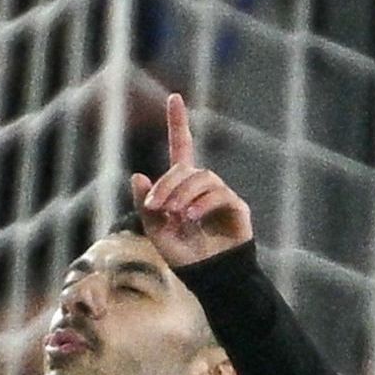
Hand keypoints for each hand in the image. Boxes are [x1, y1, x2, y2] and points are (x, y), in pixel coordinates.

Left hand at [134, 92, 253, 266]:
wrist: (209, 278)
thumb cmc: (183, 256)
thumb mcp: (155, 230)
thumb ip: (145, 204)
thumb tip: (138, 174)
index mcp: (182, 186)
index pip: (182, 146)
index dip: (178, 122)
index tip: (174, 97)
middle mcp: (203, 185)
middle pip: (185, 168)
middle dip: (167, 184)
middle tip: (155, 206)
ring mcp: (221, 195)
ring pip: (201, 178)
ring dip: (183, 193)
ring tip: (175, 214)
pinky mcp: (236, 207)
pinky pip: (219, 194)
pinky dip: (202, 203)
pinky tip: (192, 217)